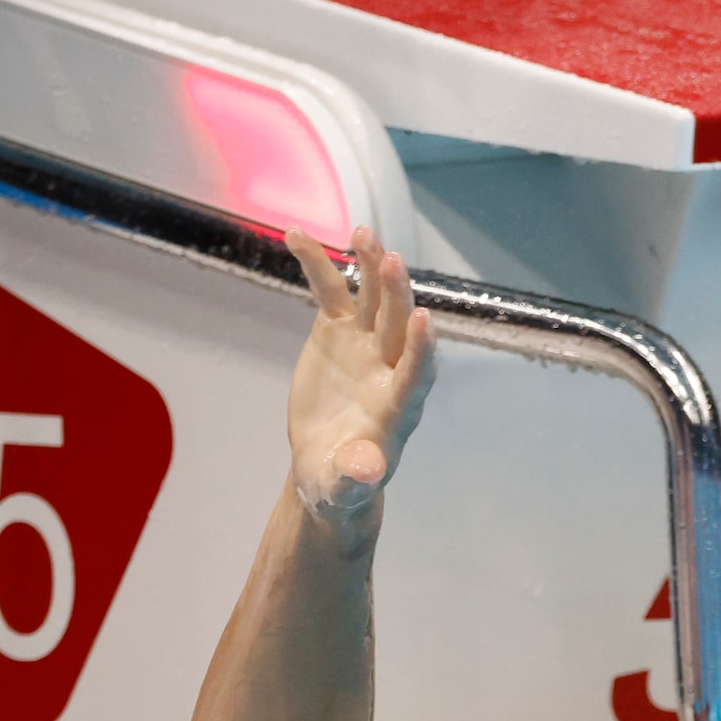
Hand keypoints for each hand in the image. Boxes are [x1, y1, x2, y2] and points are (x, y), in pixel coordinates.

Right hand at [284, 225, 435, 541]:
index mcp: (398, 407)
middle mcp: (390, 368)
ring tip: (362, 235)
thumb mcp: (344, 486)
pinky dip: (316, 263)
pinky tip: (296, 235)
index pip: (417, 373)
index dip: (421, 348)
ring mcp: (366, 344)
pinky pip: (330, 291)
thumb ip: (356, 475)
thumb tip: (368, 469)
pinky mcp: (339, 331)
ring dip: (370, 266)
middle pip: (399, 326)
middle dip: (397, 295)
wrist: (327, 466)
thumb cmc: (341, 484)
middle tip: (391, 261)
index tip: (424, 319)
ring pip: (373, 299)